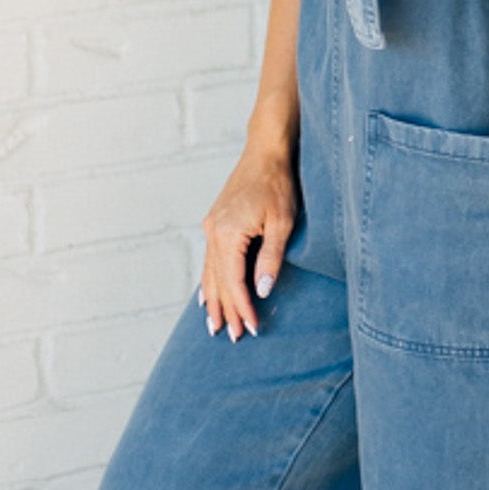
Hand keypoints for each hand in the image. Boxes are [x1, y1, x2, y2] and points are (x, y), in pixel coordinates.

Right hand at [199, 142, 297, 341]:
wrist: (265, 152)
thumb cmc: (278, 184)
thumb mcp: (282, 223)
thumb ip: (270, 258)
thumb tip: (261, 290)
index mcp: (228, 233)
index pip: (234, 282)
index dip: (242, 307)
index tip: (251, 328)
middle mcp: (213, 232)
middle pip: (218, 281)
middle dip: (225, 310)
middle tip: (230, 337)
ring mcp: (211, 227)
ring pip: (209, 272)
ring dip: (213, 300)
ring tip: (213, 325)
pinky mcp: (214, 222)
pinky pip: (209, 259)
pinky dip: (208, 280)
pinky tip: (206, 295)